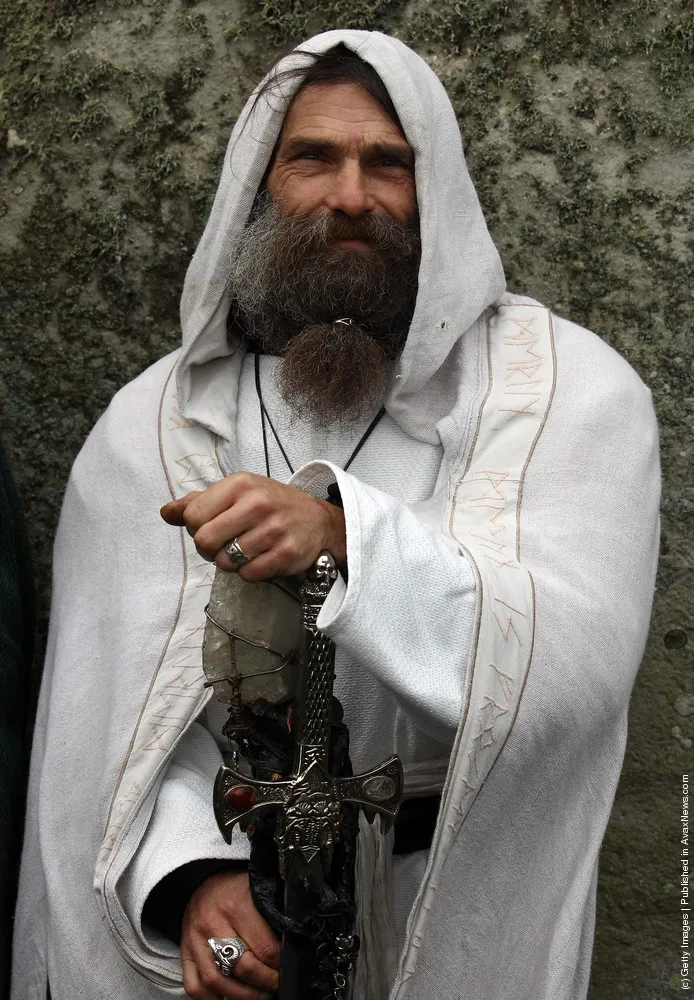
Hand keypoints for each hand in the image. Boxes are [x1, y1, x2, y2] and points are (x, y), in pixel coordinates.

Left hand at [160, 472, 345, 580]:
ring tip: (244, 550)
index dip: (196, 528)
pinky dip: (249, 572)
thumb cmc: (269, 505)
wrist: (317, 519)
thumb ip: (198, 502)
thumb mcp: (236, 493)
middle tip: (223, 545)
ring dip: (230, 562)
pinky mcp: (286, 554)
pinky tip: (260, 558)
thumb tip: (166, 513)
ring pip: (226, 562)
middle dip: (208, 550)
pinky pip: (249, 575)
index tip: (212, 527)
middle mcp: (257, 504)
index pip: (193, 516)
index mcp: (240, 484)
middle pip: (205, 541)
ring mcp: (274, 529)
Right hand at [180, 870, 279, 999]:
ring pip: (216, 982)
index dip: (278, 965)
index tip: (284, 967)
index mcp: (236, 905)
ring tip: (256, 993)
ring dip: (241, 995)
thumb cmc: (236, 888)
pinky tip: (228, 994)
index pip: (264, 948)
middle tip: (273, 984)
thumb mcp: (257, 891)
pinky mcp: (184, 952)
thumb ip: (272, 915)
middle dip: (264, 983)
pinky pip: (194, 987)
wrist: (204, 881)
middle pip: (242, 967)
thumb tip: (290, 945)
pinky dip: (212, 998)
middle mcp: (212, 923)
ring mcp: (195, 940)